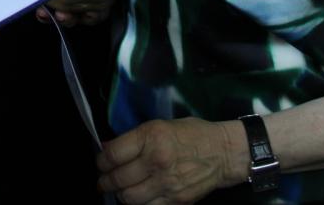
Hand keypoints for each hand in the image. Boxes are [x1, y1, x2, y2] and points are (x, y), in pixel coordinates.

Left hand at [97, 118, 242, 203]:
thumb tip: (107, 148)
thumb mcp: (160, 126)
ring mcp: (167, 184)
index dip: (101, 161)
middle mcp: (157, 161)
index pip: (113, 154)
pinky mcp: (176, 201)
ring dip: (120, 195)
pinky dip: (139, 204)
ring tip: (119, 190)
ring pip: (129, 198)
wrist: (222, 152)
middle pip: (118, 179)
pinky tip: (138, 197)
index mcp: (151, 137)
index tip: (101, 163)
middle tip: (103, 181)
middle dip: (105, 181)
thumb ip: (134, 139)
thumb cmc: (191, 134)